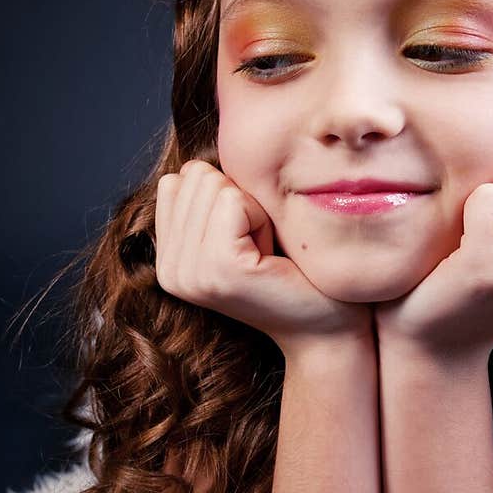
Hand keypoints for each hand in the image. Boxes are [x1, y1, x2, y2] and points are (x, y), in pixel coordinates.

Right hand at [154, 160, 372, 355]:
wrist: (325, 328)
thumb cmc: (292, 273)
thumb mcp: (237, 233)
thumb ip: (206, 202)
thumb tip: (193, 164)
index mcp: (167, 260)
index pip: (176, 180)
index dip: (223, 196)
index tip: (245, 239)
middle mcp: (168, 270)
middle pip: (195, 177)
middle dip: (239, 202)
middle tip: (260, 248)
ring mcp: (190, 272)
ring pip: (214, 184)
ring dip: (252, 211)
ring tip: (265, 253)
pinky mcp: (219, 268)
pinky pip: (233, 200)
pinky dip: (261, 218)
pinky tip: (270, 255)